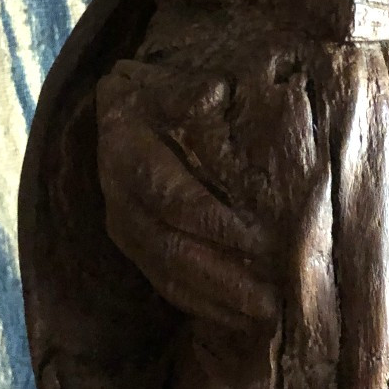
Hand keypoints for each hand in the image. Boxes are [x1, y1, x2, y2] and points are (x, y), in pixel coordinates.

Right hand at [98, 67, 280, 330]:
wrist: (175, 80)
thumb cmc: (216, 72)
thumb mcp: (214, 69)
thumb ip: (216, 85)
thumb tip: (227, 93)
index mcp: (127, 129)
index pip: (163, 190)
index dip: (207, 220)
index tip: (257, 242)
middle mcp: (115, 175)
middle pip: (162, 238)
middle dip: (218, 275)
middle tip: (273, 301)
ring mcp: (122, 210)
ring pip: (162, 267)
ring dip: (215, 297)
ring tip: (269, 317)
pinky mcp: (136, 237)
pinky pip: (164, 281)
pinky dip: (204, 302)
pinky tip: (246, 319)